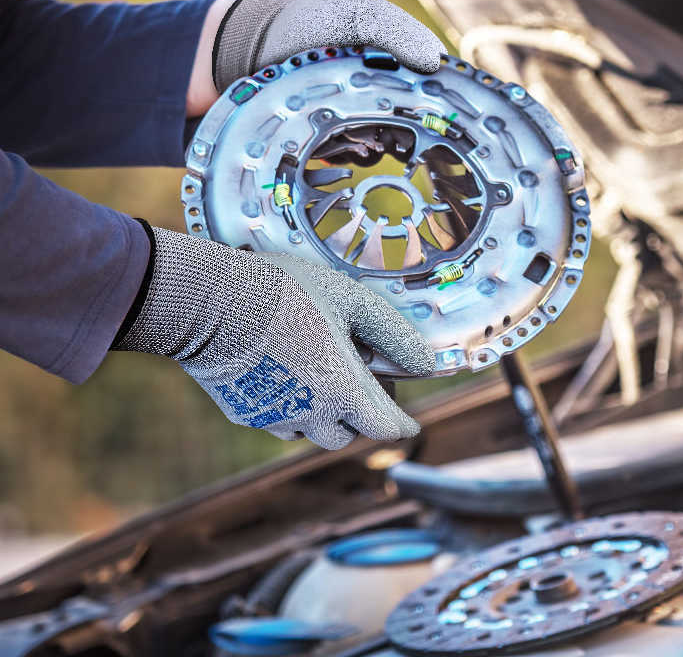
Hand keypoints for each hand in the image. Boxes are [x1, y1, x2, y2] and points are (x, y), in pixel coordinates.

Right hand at [115, 225, 434, 448]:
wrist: (211, 300)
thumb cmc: (287, 292)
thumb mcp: (350, 301)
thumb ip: (393, 335)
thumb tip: (426, 365)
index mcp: (343, 391)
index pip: (386, 427)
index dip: (402, 424)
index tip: (407, 421)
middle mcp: (311, 416)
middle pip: (349, 434)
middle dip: (361, 415)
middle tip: (359, 380)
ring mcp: (274, 418)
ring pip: (313, 432)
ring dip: (326, 414)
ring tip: (319, 374)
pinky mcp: (244, 414)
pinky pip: (279, 421)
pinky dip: (291, 407)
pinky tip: (284, 373)